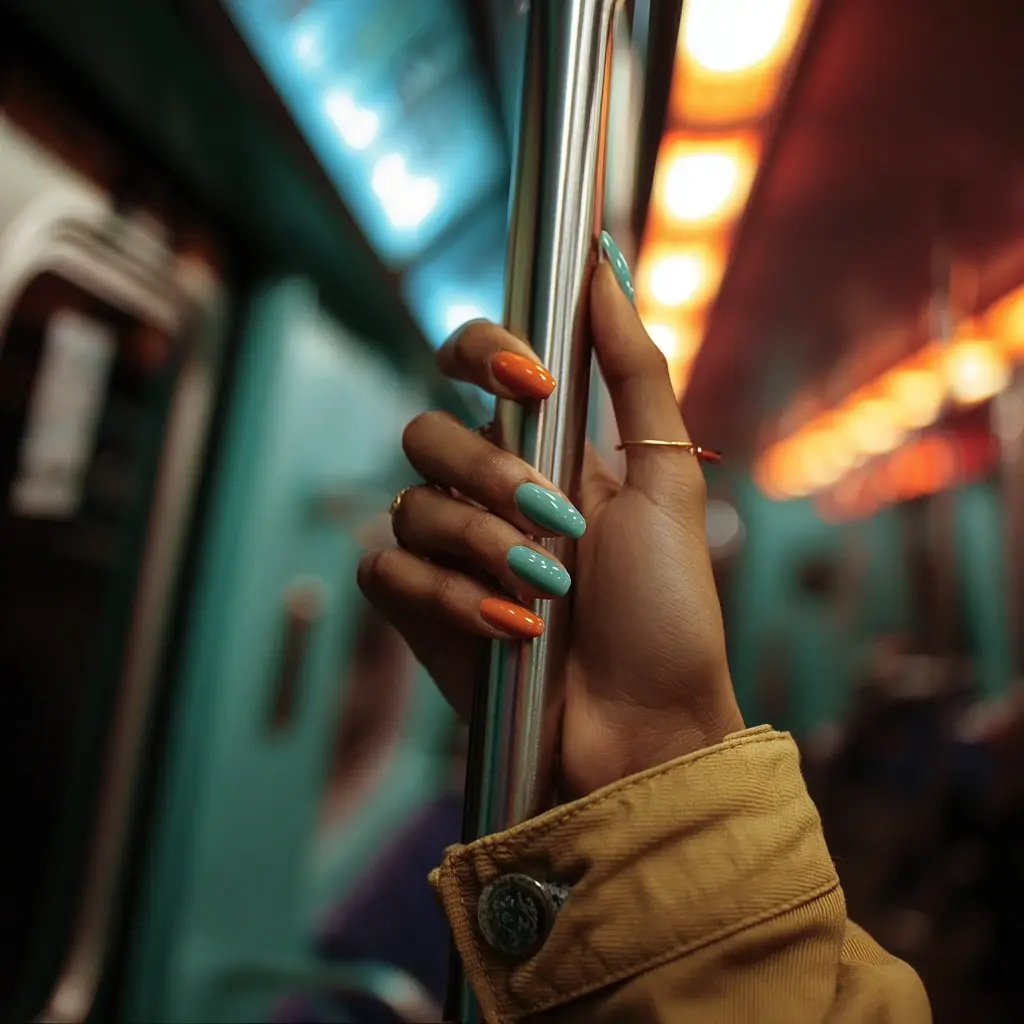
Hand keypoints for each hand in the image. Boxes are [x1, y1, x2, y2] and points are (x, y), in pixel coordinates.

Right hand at [358, 246, 742, 799]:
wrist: (647, 725)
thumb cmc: (669, 608)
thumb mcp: (668, 477)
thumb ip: (635, 369)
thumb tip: (606, 263)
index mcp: (542, 451)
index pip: (470, 362)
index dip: (480, 351)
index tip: (531, 381)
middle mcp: (486, 492)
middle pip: (426, 430)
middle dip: (491, 474)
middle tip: (556, 521)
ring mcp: (448, 553)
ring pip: (409, 503)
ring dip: (482, 544)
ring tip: (546, 591)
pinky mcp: (418, 611)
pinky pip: (387, 570)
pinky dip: (445, 595)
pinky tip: (508, 629)